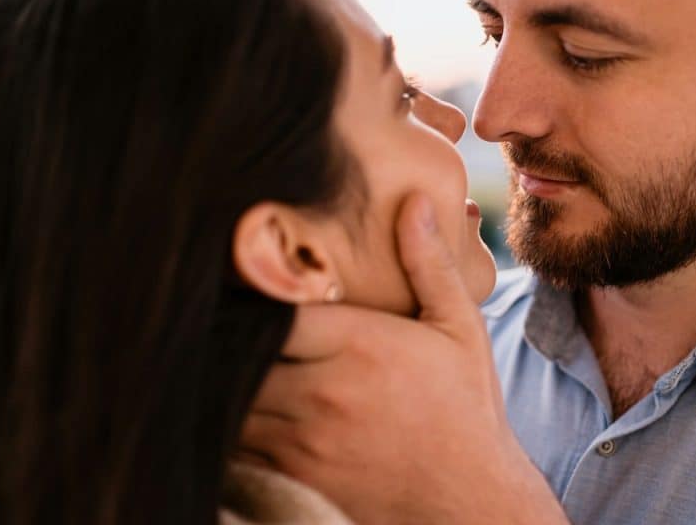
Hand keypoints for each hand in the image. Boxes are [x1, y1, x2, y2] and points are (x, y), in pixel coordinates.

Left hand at [240, 193, 566, 524]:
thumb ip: (429, 263)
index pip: (273, 305)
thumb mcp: (459, 328)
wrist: (470, 501)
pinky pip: (237, 445)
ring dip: (228, 376)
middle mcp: (323, 392)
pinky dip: (232, 423)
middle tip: (225, 312)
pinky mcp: (293, 478)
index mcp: (359, 344)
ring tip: (230, 355)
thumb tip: (415, 200)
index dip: (253, 289)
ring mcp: (303, 441)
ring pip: (232, 398)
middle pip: (241, 350)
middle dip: (233, 332)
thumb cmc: (466, 408)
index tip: (247, 275)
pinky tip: (245, 406)